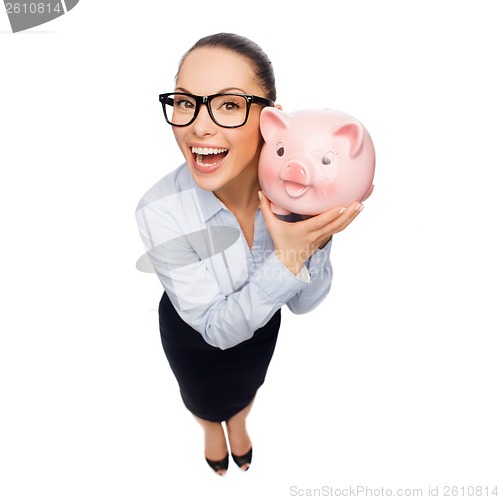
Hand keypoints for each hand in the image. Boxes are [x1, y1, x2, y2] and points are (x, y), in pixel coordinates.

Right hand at [258, 186, 373, 274]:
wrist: (289, 262)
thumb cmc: (281, 242)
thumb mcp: (272, 226)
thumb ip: (266, 208)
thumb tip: (261, 192)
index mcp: (304, 231)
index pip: (319, 223)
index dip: (330, 216)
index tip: (341, 207)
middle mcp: (316, 235)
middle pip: (335, 225)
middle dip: (348, 214)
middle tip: (360, 202)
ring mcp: (323, 237)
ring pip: (341, 227)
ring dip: (352, 216)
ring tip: (363, 204)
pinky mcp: (326, 237)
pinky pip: (340, 228)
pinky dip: (349, 219)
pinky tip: (357, 210)